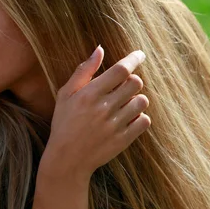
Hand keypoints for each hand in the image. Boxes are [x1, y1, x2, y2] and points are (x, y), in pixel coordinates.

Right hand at [40, 46, 150, 182]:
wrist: (67, 159)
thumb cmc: (64, 122)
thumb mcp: (66, 94)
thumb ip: (84, 71)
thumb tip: (100, 49)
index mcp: (89, 94)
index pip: (120, 70)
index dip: (133, 59)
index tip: (140, 54)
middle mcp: (103, 108)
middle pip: (135, 83)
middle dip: (131, 81)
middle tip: (122, 87)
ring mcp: (115, 125)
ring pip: (142, 101)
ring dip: (135, 99)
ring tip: (122, 105)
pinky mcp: (124, 139)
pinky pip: (144, 121)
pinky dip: (139, 117)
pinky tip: (126, 119)